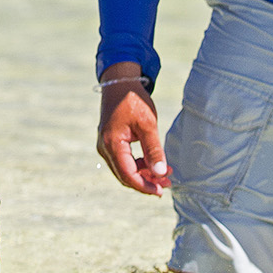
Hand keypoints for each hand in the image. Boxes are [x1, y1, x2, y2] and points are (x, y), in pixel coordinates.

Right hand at [96, 62, 167, 195]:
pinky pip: (123, 161)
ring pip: (124, 169)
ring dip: (143, 174)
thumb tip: (160, 173)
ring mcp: (105, 145)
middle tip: (167, 183)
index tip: (162, 190)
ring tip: (164, 173)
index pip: (128, 175)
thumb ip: (154, 150)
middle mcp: (105, 147)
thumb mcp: (148, 124)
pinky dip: (138, 165)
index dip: (145, 186)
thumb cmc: (133, 100)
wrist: (120, 82)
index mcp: (112, 144)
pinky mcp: (110, 142)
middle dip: (146, 181)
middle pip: (125, 175)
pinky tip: (153, 163)